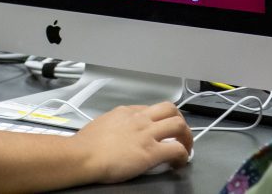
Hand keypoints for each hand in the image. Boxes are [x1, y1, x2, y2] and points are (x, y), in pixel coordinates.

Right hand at [75, 102, 192, 182]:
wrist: (84, 155)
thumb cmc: (86, 144)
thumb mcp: (100, 124)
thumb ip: (113, 124)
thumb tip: (117, 132)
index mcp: (125, 112)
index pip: (150, 108)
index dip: (158, 119)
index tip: (158, 130)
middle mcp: (139, 119)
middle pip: (170, 108)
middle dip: (179, 121)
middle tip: (179, 135)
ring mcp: (147, 134)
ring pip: (179, 124)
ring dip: (186, 137)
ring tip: (185, 148)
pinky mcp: (151, 152)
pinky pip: (177, 149)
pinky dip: (183, 156)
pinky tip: (177, 164)